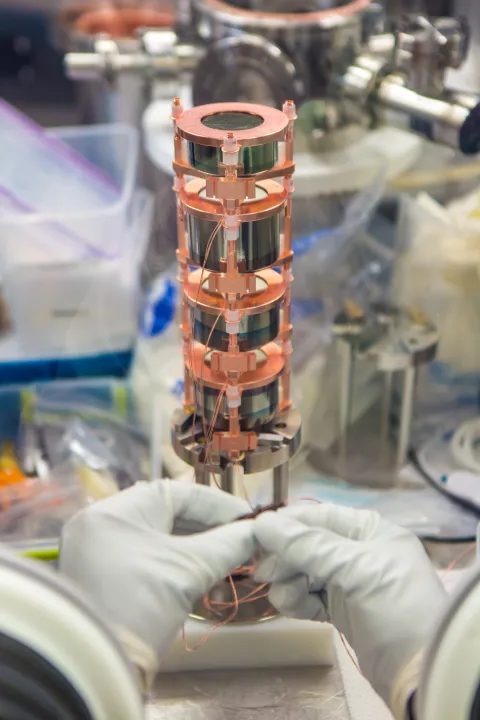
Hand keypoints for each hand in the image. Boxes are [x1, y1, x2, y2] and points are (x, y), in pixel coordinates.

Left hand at [60, 478, 253, 680]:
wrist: (98, 669)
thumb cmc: (140, 606)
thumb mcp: (188, 570)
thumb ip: (227, 544)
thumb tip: (256, 532)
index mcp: (117, 510)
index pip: (178, 492)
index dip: (218, 505)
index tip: (249, 519)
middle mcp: (104, 524)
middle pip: (169, 514)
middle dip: (210, 528)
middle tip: (245, 539)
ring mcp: (102, 552)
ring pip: (161, 538)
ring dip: (198, 547)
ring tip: (232, 557)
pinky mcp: (107, 579)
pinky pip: (150, 559)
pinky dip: (179, 564)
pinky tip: (208, 573)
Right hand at [254, 504, 446, 716]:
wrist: (419, 673)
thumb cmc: (395, 607)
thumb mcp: (356, 569)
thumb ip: (308, 546)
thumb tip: (262, 523)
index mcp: (369, 529)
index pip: (319, 516)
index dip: (287, 524)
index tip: (256, 535)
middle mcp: (358, 550)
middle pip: (307, 544)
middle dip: (286, 558)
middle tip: (265, 574)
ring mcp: (349, 580)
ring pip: (304, 571)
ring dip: (289, 582)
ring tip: (286, 597)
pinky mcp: (341, 609)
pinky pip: (308, 596)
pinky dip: (298, 600)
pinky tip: (294, 608)